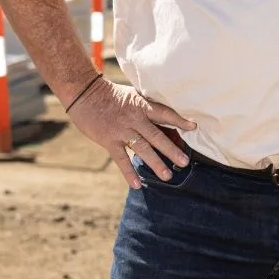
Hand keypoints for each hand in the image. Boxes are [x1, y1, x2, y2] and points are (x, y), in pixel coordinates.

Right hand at [68, 78, 196, 188]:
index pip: (164, 113)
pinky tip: (137, 185)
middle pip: (156, 135)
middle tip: (185, 162)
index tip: (194, 127)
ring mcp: (122, 130)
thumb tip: (164, 118)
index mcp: (141, 105)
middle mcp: (134, 118)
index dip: (179, 120)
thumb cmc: (111, 94)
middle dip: (171, 150)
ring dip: (155, 163)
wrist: (84, 93)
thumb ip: (146, 107)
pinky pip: (121, 159)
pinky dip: (129, 173)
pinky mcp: (109, 140)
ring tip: (167, 176)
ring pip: (142, 149)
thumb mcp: (132, 95)